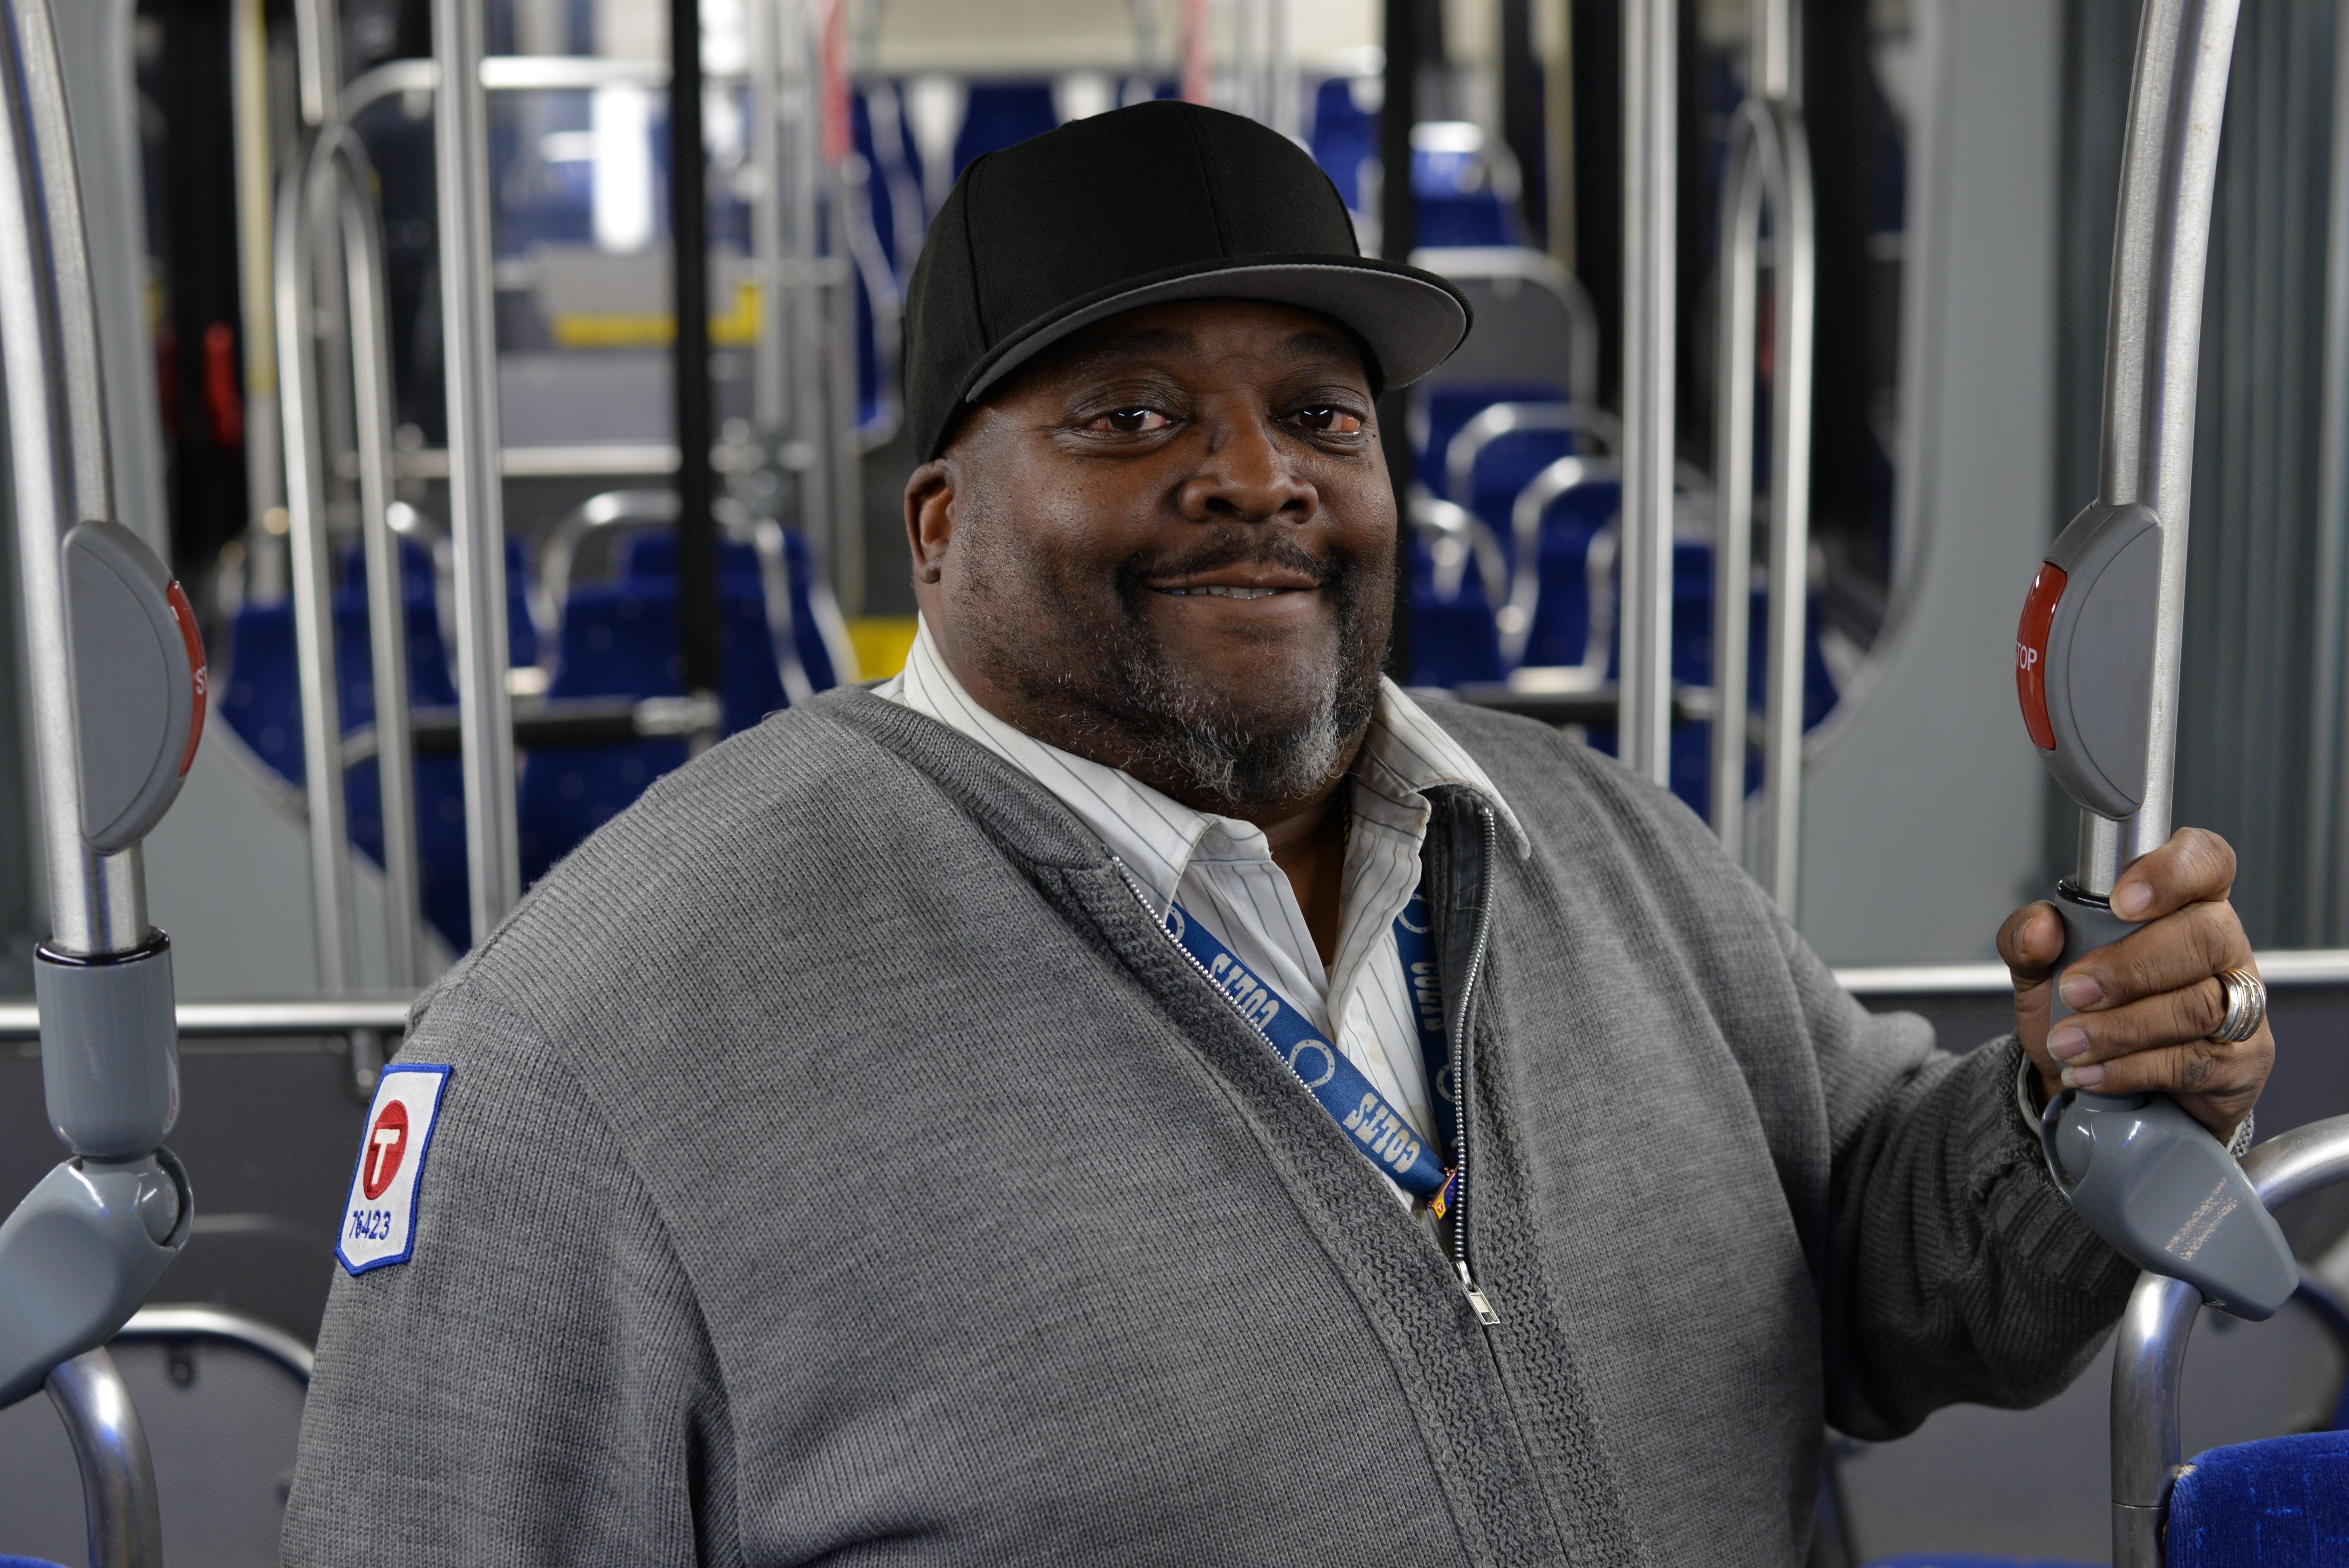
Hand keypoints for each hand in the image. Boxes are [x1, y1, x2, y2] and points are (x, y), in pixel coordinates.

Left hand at [1996, 828, 2271, 1139]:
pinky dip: (2130, 1068)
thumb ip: (2027, 938)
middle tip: (2074, 990)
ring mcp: (2242, 1005)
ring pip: (2199, 1005)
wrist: (2097, 1091)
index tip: (2122, 901)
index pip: (2206, 861)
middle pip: (2205, 936)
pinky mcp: (2241, 1063)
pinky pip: (2194, 1062)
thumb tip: (2041, 928)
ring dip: (2122, 1027)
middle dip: (2131, 966)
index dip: (2172, 872)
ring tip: (2069, 1042)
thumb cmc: (2081, 1010)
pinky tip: (2091, 1072)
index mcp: (2184, 904)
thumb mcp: (2040, 969)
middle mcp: (2223, 947)